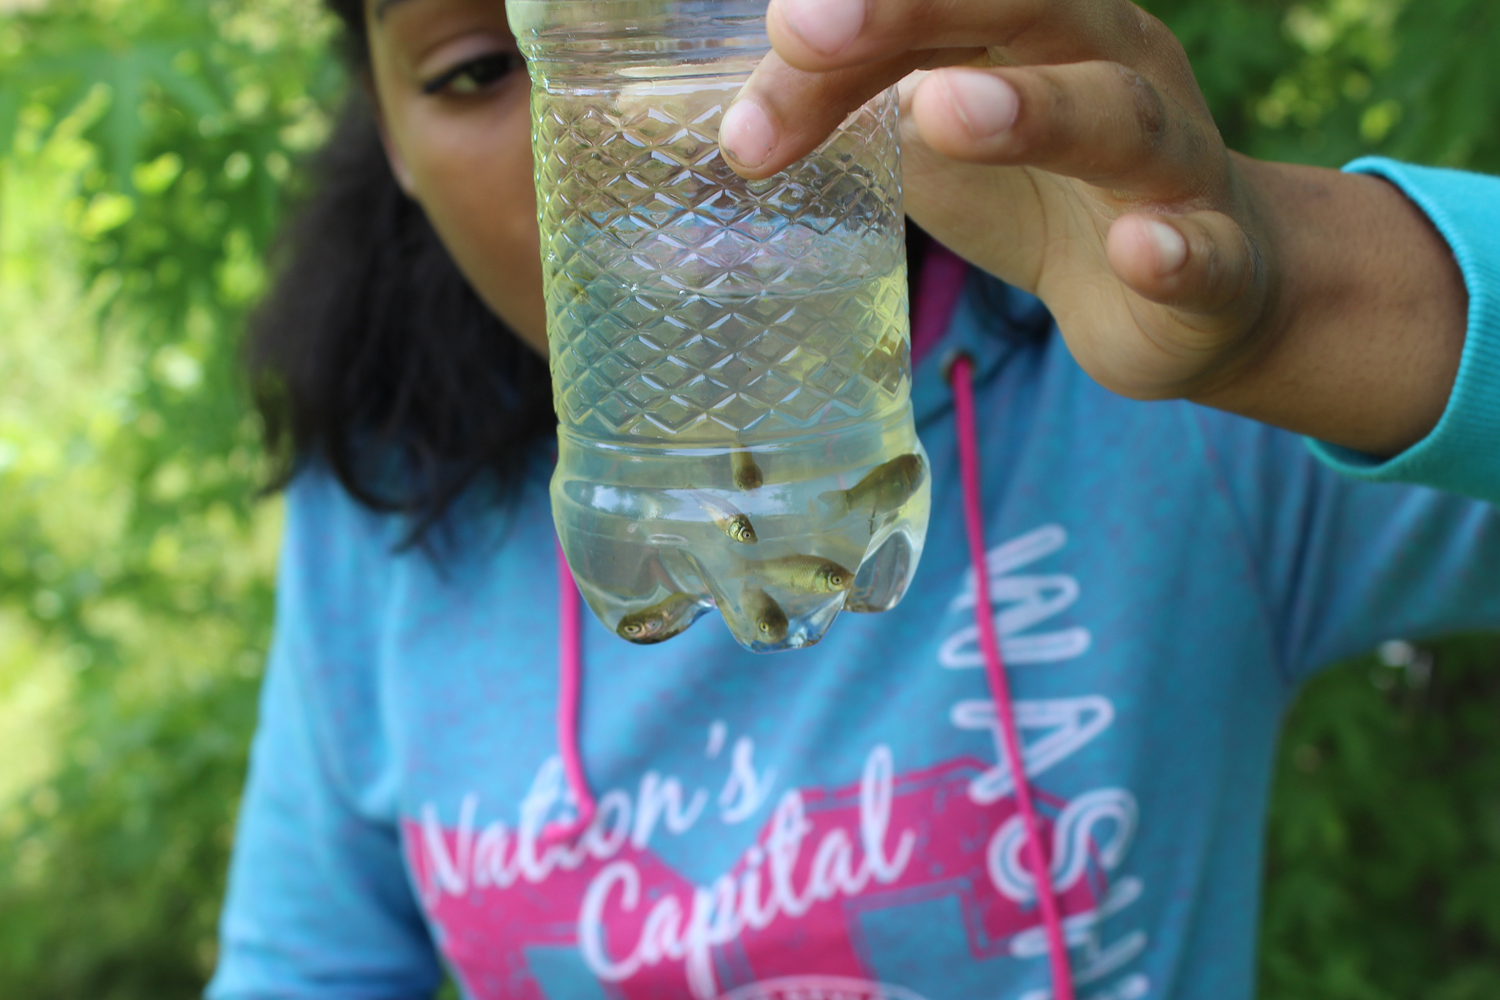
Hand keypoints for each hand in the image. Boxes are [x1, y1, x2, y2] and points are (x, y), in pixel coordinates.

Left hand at [719, 0, 1467, 453]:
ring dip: (1029, 109)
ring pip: (1113, 117)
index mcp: (1037, 21)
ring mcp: (1170, 160)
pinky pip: (1199, 249)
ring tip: (941, 112)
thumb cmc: (1037, 186)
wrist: (1186, 290)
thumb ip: (836, 100)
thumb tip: (697, 113)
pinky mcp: (1211, 259)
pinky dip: (1171, 249)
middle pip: (1025, 10)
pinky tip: (1137, 250)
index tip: (769, 24)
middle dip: (912, 10)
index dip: (852, 6)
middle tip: (805, 30)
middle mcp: (1110, 63)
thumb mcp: (926, 132)